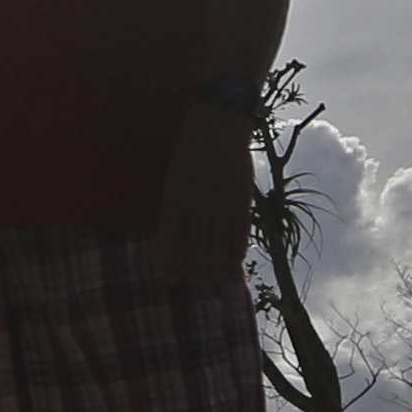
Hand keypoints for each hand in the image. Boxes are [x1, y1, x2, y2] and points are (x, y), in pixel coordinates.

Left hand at [156, 102, 255, 266]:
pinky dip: (237, 250)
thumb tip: (173, 237)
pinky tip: (236, 262)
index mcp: (174, 197)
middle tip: (196, 286)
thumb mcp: (174, 177)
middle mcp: (197, 204)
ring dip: (217, 267)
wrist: (218, 125)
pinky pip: (239, 232)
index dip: (171, 262)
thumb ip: (175, 207)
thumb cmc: (191, 151)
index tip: (171, 280)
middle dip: (195, 271)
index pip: (171, 239)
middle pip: (195, 248)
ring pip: (218, 245)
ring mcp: (220, 203)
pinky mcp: (241, 200)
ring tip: (216, 281)